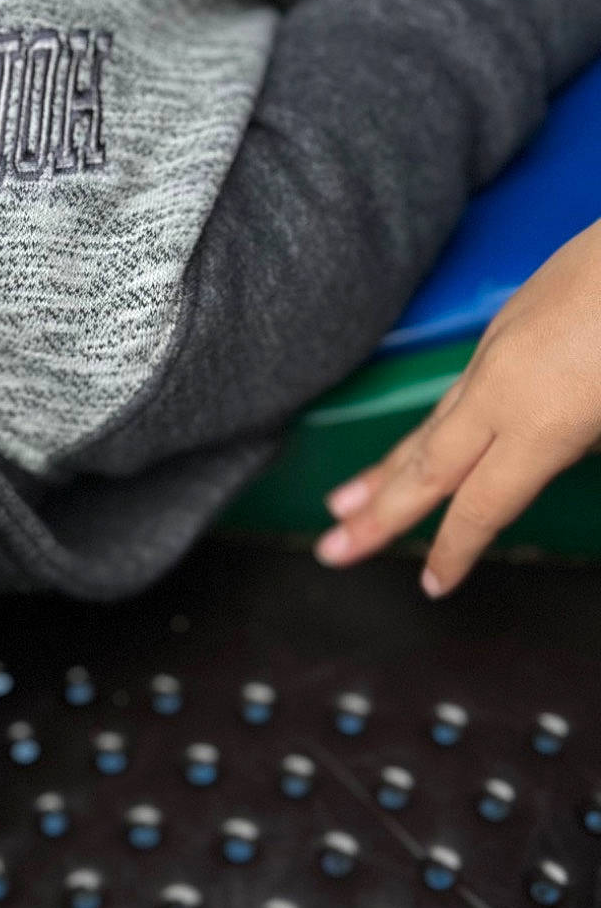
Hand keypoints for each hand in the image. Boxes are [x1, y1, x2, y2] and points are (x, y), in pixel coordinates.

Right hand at [315, 217, 600, 595]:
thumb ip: (584, 446)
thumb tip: (566, 453)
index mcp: (539, 423)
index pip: (482, 506)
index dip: (455, 549)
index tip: (433, 585)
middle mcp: (500, 392)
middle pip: (427, 469)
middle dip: (378, 517)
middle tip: (331, 551)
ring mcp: (496, 352)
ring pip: (430, 425)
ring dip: (384, 470)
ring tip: (342, 502)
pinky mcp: (505, 322)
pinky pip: (455, 390)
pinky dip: (426, 425)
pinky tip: (418, 440)